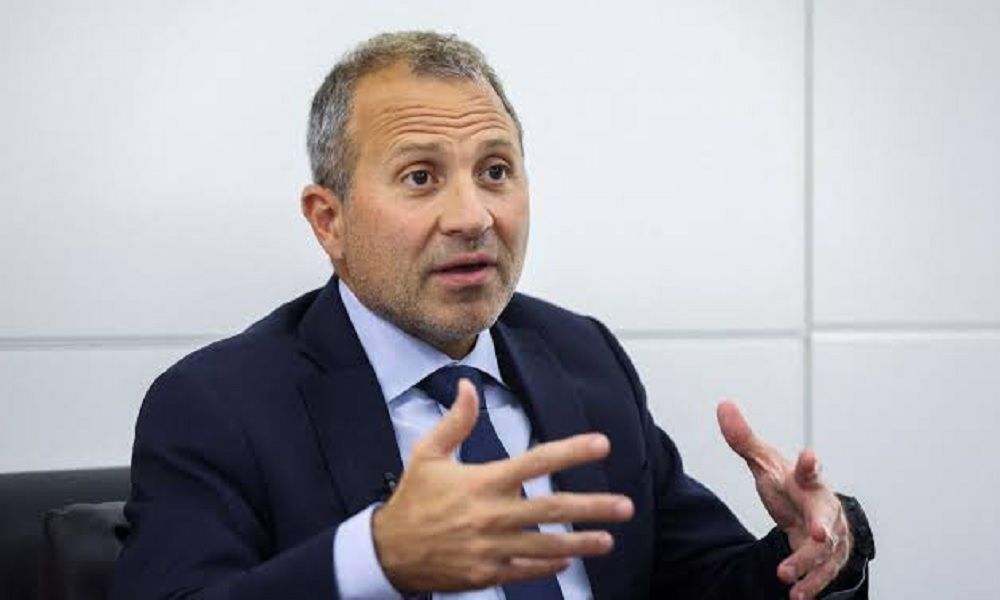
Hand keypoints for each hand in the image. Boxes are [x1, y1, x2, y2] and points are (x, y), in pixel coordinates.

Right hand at [372, 379, 634, 592]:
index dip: (571, 451)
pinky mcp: (486, 573)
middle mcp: (492, 515)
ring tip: (608, 540)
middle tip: (625, 506)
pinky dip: (549, 567)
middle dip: (593, 507)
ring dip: (581, 544)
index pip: (536, 462)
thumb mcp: (427, 454)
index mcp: (482, 481)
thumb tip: (468, 385)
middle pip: (552, 509)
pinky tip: (568, 562)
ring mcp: (492, 548)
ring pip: (547, 546)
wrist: (387, 552)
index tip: (601, 444)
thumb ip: (456, 421)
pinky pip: (526, 571)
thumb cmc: (411, 499)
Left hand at [717, 401, 851, 599]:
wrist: (812, 515)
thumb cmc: (788, 486)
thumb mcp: (764, 464)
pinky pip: (824, 574)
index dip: (809, 464)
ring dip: (806, 565)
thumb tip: (723, 405)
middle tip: (815, 534)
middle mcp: (824, 507)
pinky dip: (811, 585)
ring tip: (784, 575)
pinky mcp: (830, 559)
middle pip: (826, 516)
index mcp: (807, 481)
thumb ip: (743, 439)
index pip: (809, 470)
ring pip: (823, 551)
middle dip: (823, 525)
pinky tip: (796, 596)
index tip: (808, 458)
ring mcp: (831, 535)